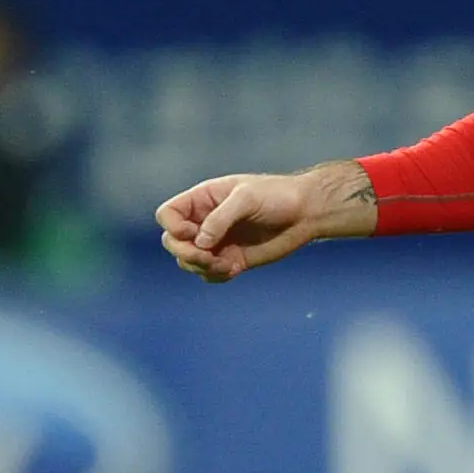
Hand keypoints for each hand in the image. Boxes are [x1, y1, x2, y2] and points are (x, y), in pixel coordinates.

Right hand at [155, 161, 376, 281]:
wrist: (305, 213)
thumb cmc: (277, 196)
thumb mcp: (247, 198)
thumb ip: (221, 218)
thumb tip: (201, 242)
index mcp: (202, 200)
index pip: (168, 215)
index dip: (173, 228)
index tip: (193, 233)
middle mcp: (205, 221)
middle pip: (172, 242)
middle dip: (185, 253)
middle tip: (208, 257)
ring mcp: (217, 242)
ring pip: (189, 262)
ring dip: (201, 267)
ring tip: (225, 264)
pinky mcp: (231, 259)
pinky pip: (210, 275)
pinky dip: (216, 276)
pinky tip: (234, 269)